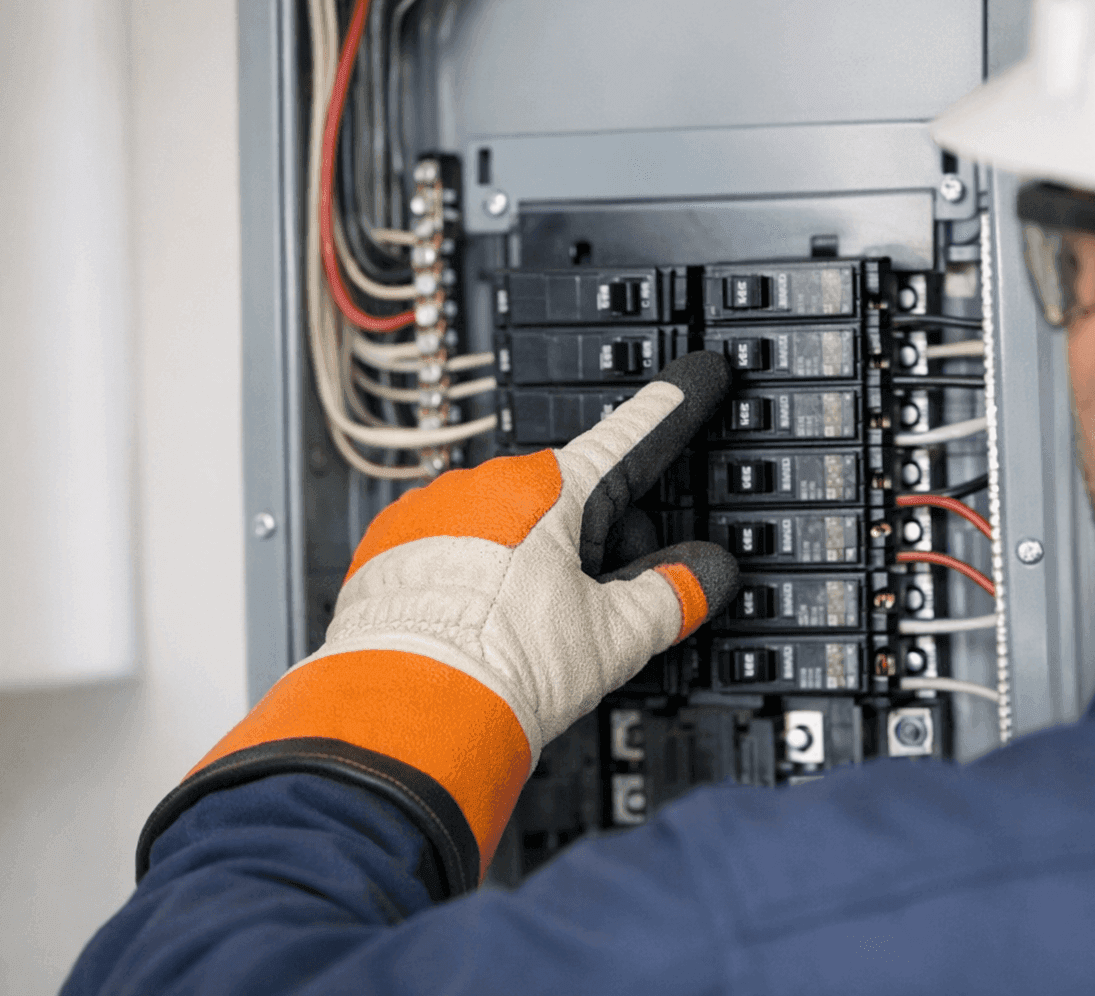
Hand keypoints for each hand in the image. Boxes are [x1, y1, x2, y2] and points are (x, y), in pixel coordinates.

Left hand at [139, 351, 735, 894]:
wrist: (407, 717)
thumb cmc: (499, 671)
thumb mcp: (613, 637)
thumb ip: (671, 595)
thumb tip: (704, 574)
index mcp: (550, 490)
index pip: (630, 439)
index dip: (670, 409)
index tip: (695, 378)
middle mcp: (485, 485)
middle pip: (569, 501)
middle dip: (591, 545)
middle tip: (594, 612)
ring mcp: (431, 514)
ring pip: (507, 526)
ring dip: (527, 565)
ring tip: (523, 638)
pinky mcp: (389, 550)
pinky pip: (452, 550)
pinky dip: (474, 579)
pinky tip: (482, 631)